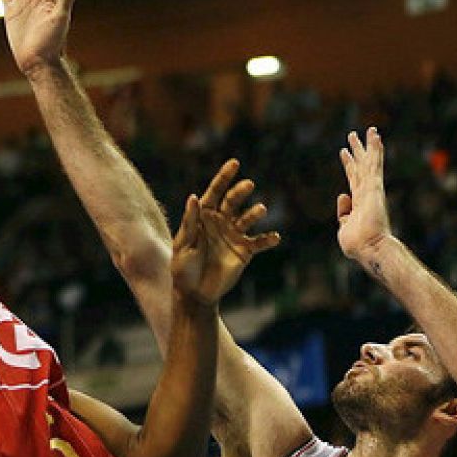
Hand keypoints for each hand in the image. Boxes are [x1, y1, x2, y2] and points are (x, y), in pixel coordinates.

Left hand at [171, 160, 281, 308]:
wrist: (195, 293)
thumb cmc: (183, 268)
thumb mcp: (183, 245)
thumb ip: (190, 222)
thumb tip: (193, 197)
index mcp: (202, 216)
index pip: (214, 192)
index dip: (223, 177)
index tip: (235, 162)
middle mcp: (220, 222)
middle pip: (232, 201)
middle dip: (240, 191)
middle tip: (248, 185)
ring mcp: (233, 235)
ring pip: (247, 218)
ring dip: (254, 213)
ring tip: (261, 209)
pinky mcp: (244, 251)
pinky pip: (259, 242)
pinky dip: (268, 239)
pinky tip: (274, 237)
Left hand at [337, 127, 392, 260]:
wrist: (369, 249)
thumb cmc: (358, 244)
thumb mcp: (344, 227)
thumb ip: (342, 212)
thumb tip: (343, 195)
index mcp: (358, 203)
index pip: (353, 179)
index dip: (349, 165)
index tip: (344, 152)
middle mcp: (367, 193)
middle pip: (361, 167)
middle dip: (358, 151)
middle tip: (353, 135)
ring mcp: (372, 189)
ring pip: (370, 162)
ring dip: (368, 145)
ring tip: (369, 130)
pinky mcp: (375, 187)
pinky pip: (375, 164)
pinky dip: (376, 150)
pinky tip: (376, 136)